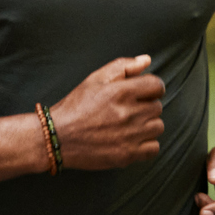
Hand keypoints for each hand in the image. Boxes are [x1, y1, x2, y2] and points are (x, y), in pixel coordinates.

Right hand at [50, 55, 165, 168]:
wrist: (56, 137)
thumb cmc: (75, 107)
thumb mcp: (94, 79)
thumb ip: (123, 66)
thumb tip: (147, 60)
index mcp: (121, 92)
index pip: (157, 85)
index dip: (151, 88)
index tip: (142, 94)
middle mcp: (129, 113)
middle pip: (157, 107)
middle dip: (145, 107)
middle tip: (127, 111)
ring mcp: (130, 136)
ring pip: (157, 127)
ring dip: (147, 125)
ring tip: (128, 126)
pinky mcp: (127, 155)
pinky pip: (154, 149)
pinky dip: (146, 145)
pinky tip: (131, 140)